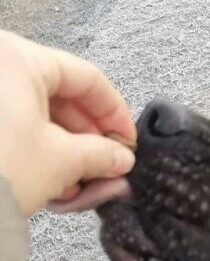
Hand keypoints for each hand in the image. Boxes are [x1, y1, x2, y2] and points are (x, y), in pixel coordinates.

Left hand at [0, 30, 135, 215]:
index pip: (87, 78)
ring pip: (42, 115)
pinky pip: (19, 126)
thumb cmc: (0, 169)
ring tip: (82, 183)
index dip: (116, 114)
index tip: (128, 141)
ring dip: (69, 151)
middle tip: (109, 167)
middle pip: (63, 97)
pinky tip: (57, 182)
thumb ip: (103, 154)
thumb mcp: (65, 161)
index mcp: (19, 60)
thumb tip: (121, 158)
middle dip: (91, 139)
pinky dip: (42, 152)